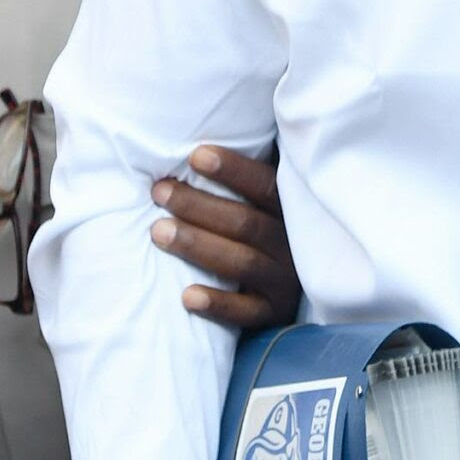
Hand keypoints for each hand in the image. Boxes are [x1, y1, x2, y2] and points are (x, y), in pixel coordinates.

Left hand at [152, 144, 301, 328]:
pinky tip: (187, 296)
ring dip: (198, 246)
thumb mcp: (268, 204)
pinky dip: (218, 305)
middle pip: (246, 223)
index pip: (265, 186)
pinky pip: (246, 313)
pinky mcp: (274, 314)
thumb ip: (246, 182)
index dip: (233, 170)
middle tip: (160, 192)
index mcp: (293, 211)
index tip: (195, 156)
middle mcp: (293, 244)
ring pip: (242, 263)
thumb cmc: (266, 231)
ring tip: (158, 232)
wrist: (301, 289)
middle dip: (199, 206)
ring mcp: (284, 281)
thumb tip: (196, 145)